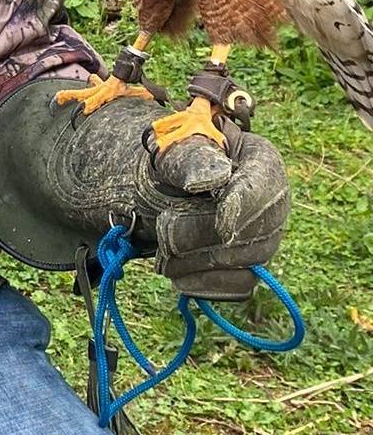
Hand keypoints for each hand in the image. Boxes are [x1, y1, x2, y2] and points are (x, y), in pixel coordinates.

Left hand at [136, 121, 289, 300]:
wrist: (161, 186)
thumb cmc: (171, 162)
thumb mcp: (172, 147)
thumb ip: (189, 157)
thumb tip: (210, 178)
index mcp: (260, 161)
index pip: (263, 187)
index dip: (237, 205)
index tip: (211, 218)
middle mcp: (273, 203)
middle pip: (255, 232)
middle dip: (203, 236)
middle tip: (163, 229)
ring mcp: (265, 238)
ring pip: (247, 264)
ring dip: (198, 263)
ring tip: (163, 254)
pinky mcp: (249, 266)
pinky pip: (239, 286)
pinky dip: (205, 284)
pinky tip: (179, 276)